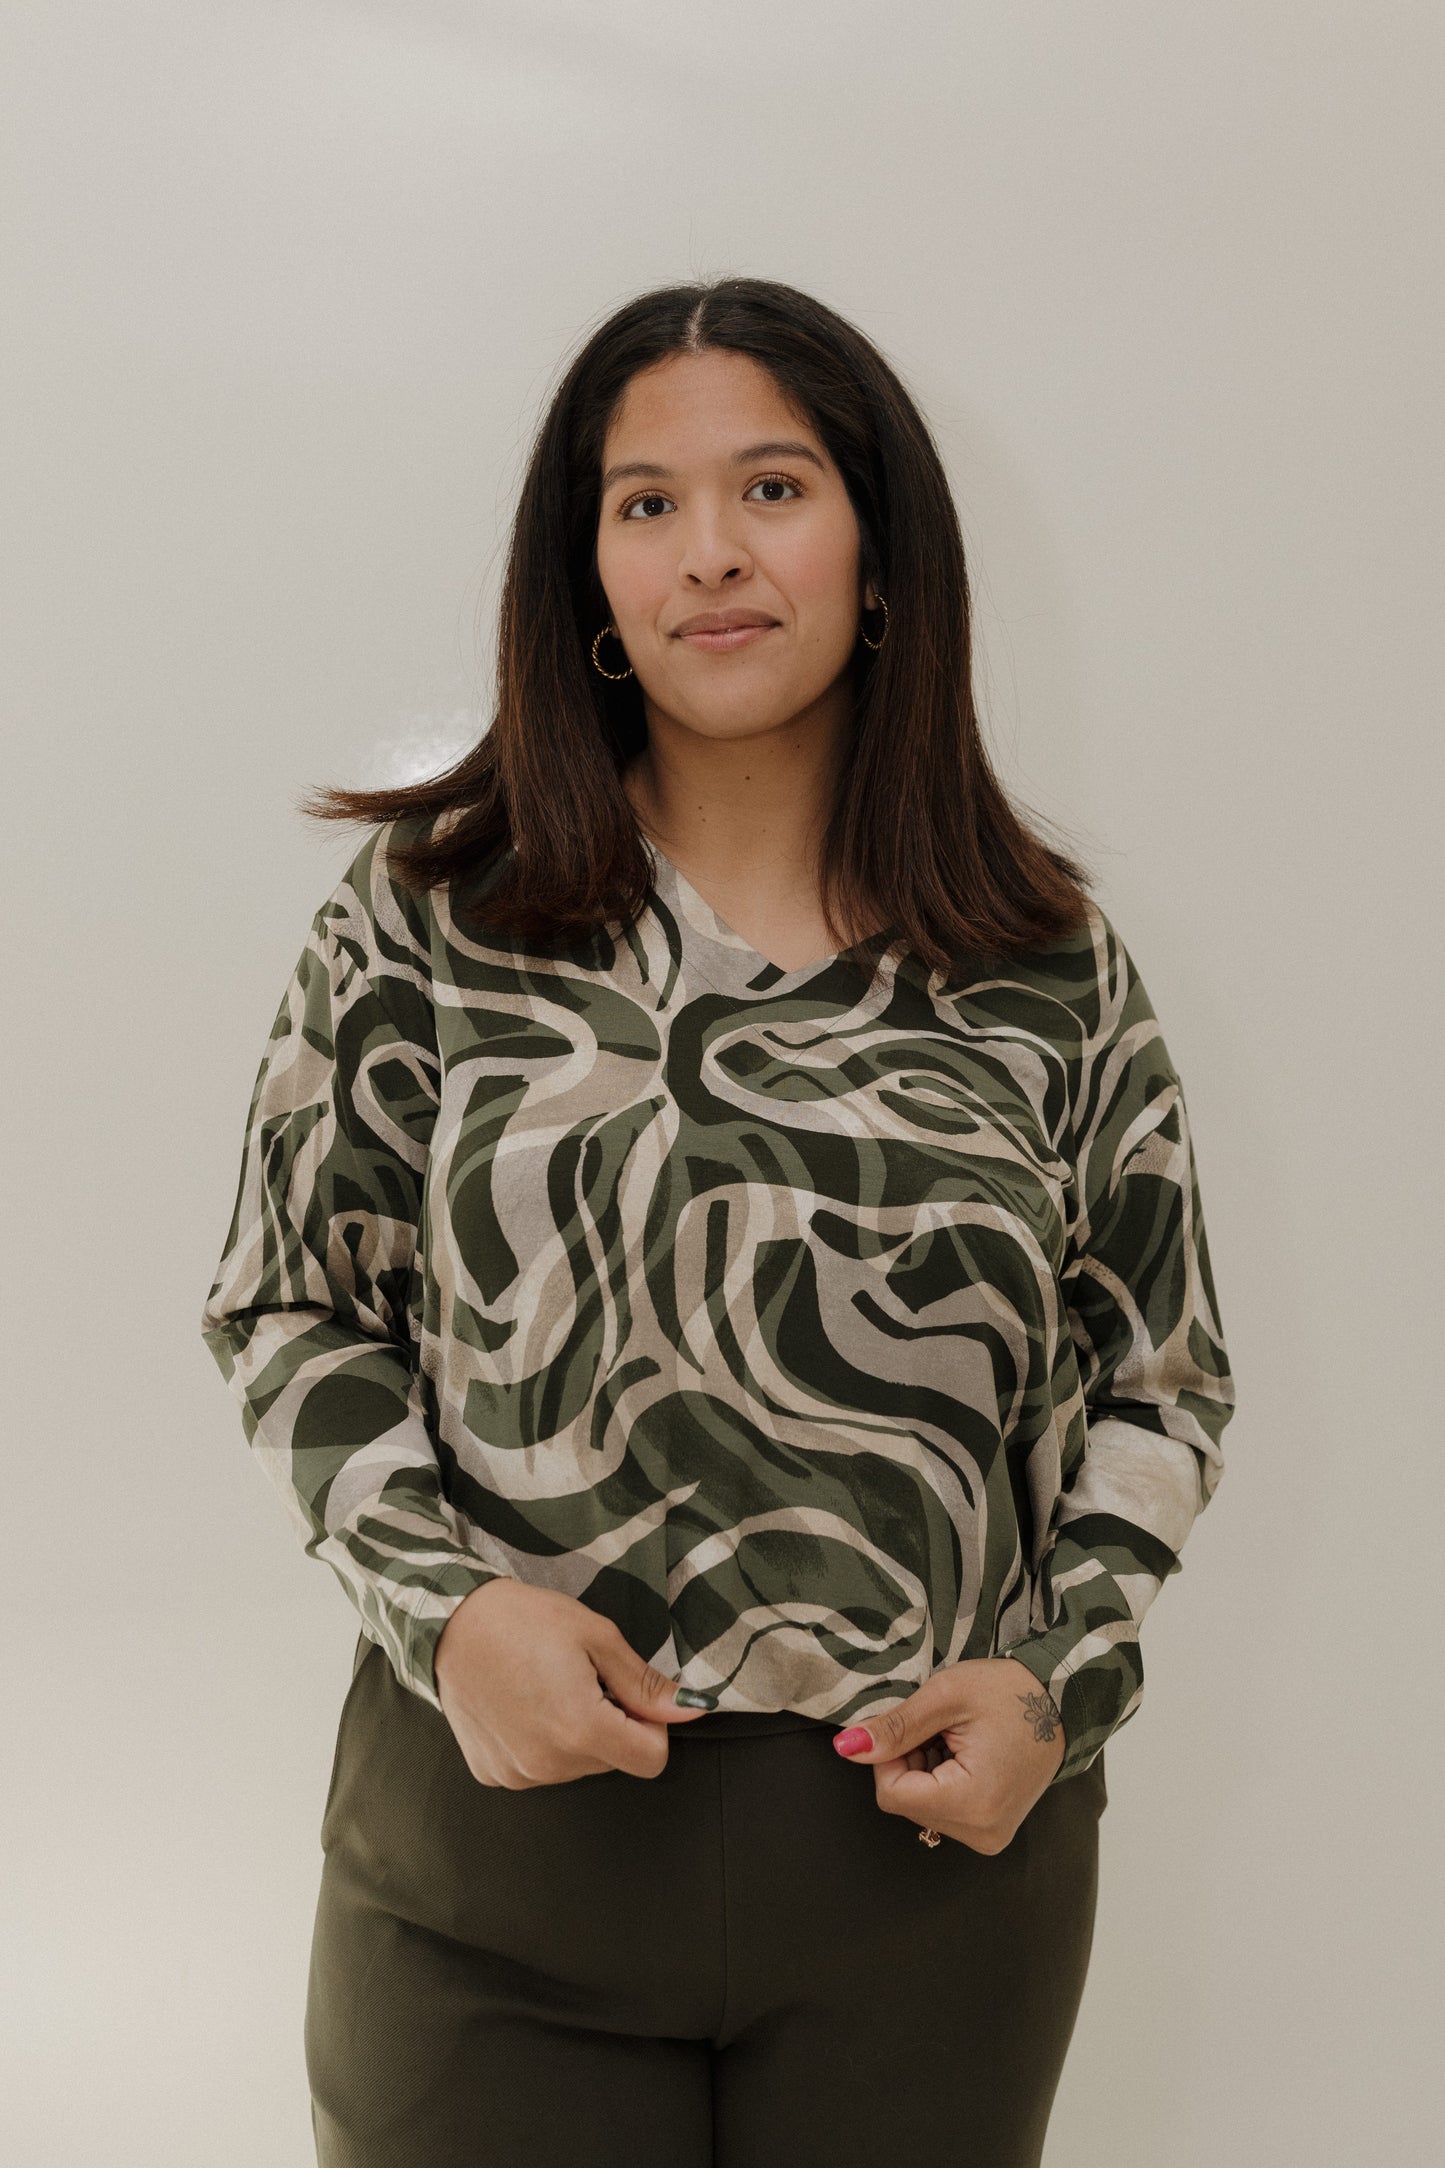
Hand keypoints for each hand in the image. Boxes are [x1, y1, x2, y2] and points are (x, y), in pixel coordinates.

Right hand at [434, 1578, 715, 1787]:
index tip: (627, 1693)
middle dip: (611, 1724)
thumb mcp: (596, 1636)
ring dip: (575, 1734)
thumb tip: (694, 1709)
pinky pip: (539, 1767)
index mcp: (582, 1730)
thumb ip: (645, 1683)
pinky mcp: (493, 1774)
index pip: (651, 1760)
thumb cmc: (524, 1620)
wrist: (448, 1624)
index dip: (651, 1725)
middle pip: (613, 1761)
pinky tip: (521, 1703)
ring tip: (545, 1687)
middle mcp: (550, 1764)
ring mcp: (518, 1774)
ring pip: (577, 1765)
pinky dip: (540, 1741)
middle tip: (579, 1678)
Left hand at [831, 1658, 1066, 1851]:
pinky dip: (941, 1781)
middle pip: (906, 1803)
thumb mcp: (946, 1696)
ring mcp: (989, 1835)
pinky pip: (943, 1811)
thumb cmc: (1010, 1691)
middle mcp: (982, 1832)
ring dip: (926, 1771)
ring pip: (920, 1808)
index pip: (892, 1794)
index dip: (889, 1756)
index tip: (913, 1725)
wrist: (1061, 1699)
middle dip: (910, 1761)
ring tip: (958, 1740)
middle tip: (942, 1729)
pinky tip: (965, 1755)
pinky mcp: (991, 1830)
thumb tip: (847, 1748)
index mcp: (973, 1803)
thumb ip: (895, 1727)